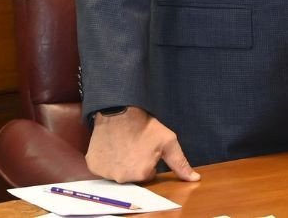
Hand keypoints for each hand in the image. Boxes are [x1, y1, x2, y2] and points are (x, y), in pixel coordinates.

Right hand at [85, 106, 199, 182]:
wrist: (119, 109)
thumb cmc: (144, 125)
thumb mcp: (168, 141)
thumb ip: (181, 163)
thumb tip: (195, 178)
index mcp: (142, 174)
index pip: (148, 174)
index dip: (148, 160)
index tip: (145, 147)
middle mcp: (122, 178)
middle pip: (132, 175)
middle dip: (134, 163)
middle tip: (134, 145)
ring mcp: (106, 172)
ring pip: (116, 172)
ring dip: (119, 162)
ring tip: (122, 145)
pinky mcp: (93, 165)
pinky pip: (101, 168)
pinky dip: (105, 160)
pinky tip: (111, 146)